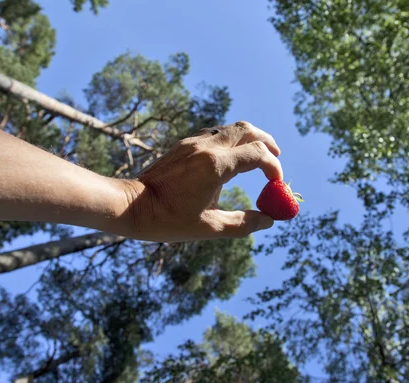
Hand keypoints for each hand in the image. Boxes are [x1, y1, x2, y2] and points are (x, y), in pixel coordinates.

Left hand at [112, 121, 282, 241]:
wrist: (130, 205)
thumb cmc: (167, 220)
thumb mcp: (209, 227)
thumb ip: (242, 223)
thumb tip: (268, 220)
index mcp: (215, 166)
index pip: (258, 154)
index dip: (274, 167)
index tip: (277, 183)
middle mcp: (206, 147)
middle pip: (247, 130)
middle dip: (267, 142)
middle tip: (276, 158)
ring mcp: (193, 143)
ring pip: (230, 128)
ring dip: (249, 139)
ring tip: (257, 157)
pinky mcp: (183, 145)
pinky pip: (214, 134)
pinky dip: (230, 142)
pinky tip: (230, 159)